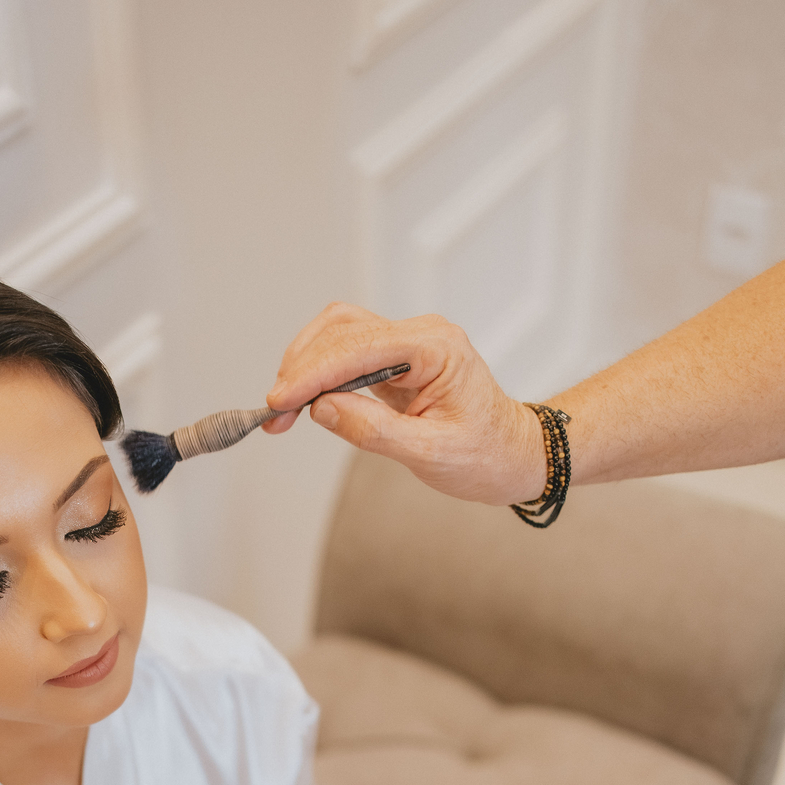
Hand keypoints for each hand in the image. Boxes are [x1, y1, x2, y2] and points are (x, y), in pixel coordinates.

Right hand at [263, 302, 546, 505]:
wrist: (510, 455)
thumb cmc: (483, 455)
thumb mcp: (430, 453)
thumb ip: (374, 430)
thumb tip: (322, 407)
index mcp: (437, 348)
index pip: (360, 346)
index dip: (314, 372)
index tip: (279, 401)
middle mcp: (421, 334)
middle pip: (342, 329)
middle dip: (301, 369)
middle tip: (274, 414)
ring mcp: (407, 342)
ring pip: (338, 332)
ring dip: (304, 364)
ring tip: (283, 409)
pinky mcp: (395, 357)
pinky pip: (347, 350)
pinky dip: (319, 371)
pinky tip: (304, 400)